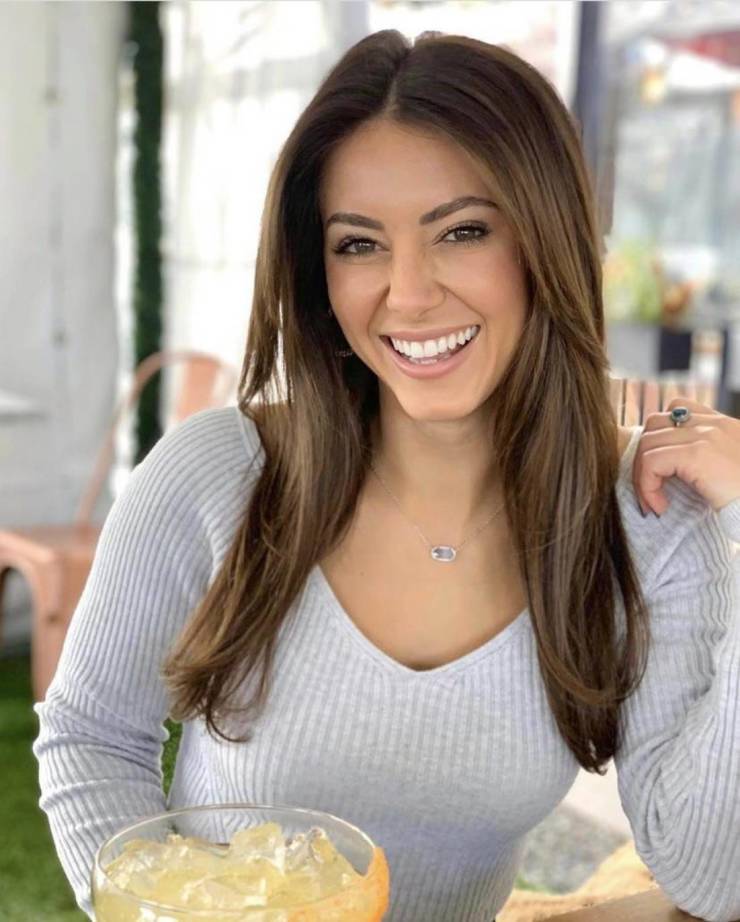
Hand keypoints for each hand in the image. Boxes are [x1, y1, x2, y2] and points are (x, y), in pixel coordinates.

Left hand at [634, 397, 739, 515]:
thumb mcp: (729, 470)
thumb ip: (705, 459)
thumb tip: (670, 469)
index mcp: (723, 425)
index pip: (677, 409)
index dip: (660, 438)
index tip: (660, 472)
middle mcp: (714, 424)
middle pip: (654, 424)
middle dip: (644, 456)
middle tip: (650, 488)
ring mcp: (706, 435)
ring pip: (647, 443)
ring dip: (642, 476)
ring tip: (654, 502)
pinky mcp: (697, 453)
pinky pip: (651, 462)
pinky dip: (646, 486)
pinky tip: (660, 506)